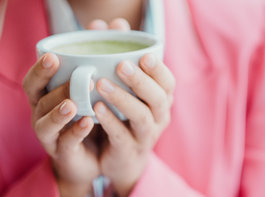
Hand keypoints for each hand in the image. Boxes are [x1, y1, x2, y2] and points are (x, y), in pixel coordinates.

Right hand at [22, 18, 131, 196]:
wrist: (96, 156)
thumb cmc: (93, 113)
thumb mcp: (97, 86)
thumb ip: (105, 56)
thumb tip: (118, 25)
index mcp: (47, 96)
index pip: (33, 81)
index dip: (39, 70)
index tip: (53, 57)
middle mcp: (43, 114)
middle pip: (39, 100)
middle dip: (53, 87)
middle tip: (74, 77)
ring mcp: (51, 136)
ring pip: (46, 123)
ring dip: (59, 111)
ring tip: (73, 102)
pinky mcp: (64, 154)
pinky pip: (66, 143)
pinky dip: (75, 132)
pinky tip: (88, 122)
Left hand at [93, 54, 175, 195]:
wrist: (121, 159)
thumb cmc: (123, 116)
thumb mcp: (125, 89)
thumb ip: (118, 56)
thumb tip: (110, 24)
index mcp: (161, 100)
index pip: (168, 82)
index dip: (159, 69)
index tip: (144, 55)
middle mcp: (159, 117)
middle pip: (158, 98)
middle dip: (141, 80)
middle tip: (121, 65)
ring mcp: (146, 136)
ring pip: (141, 116)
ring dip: (122, 99)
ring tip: (101, 84)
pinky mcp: (129, 150)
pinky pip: (122, 135)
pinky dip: (110, 121)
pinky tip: (96, 108)